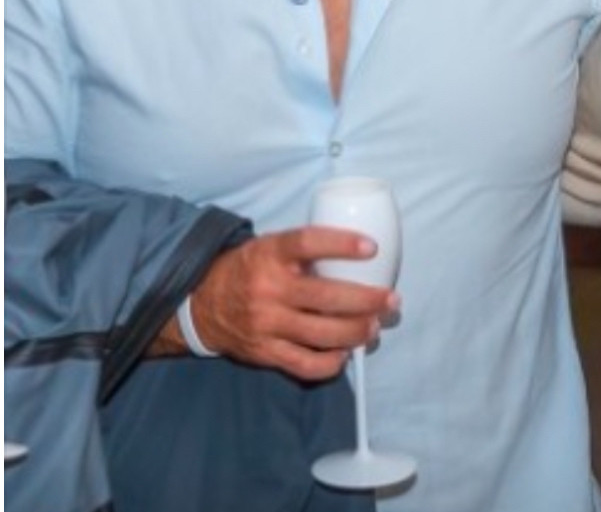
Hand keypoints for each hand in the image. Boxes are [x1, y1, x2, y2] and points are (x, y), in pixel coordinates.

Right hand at [189, 226, 397, 380]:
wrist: (203, 303)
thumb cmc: (247, 269)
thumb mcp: (268, 247)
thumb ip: (302, 252)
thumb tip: (352, 258)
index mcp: (270, 254)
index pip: (308, 242)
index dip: (341, 244)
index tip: (371, 247)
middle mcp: (269, 288)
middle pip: (326, 296)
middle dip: (366, 300)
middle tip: (391, 299)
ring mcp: (267, 323)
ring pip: (322, 334)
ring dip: (356, 332)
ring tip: (374, 326)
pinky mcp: (265, 352)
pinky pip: (305, 365)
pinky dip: (331, 362)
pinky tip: (345, 353)